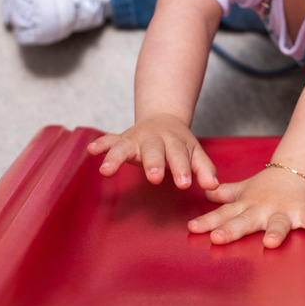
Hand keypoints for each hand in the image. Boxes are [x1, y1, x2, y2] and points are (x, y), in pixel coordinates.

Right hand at [86, 113, 218, 190]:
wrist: (164, 118)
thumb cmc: (179, 144)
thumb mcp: (195, 153)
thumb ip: (204, 169)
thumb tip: (213, 187)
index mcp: (175, 142)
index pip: (180, 156)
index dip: (183, 169)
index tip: (184, 184)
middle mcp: (155, 138)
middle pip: (154, 150)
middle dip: (153, 163)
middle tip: (155, 178)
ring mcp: (136, 138)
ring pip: (125, 146)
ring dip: (116, 157)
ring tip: (106, 170)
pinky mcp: (121, 139)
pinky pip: (109, 140)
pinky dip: (100, 144)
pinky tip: (91, 150)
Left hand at [188, 166, 304, 248]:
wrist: (295, 172)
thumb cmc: (267, 186)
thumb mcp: (243, 190)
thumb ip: (225, 194)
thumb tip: (204, 194)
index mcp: (246, 206)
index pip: (224, 214)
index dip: (208, 221)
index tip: (192, 228)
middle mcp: (262, 209)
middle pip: (245, 221)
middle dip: (232, 230)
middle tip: (217, 237)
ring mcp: (283, 211)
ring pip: (278, 223)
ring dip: (275, 232)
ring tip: (270, 242)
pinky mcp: (303, 211)